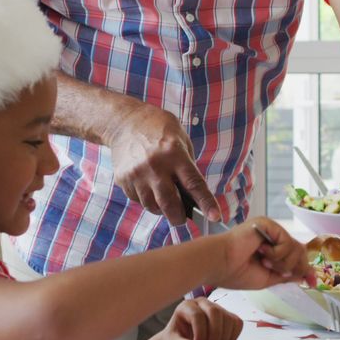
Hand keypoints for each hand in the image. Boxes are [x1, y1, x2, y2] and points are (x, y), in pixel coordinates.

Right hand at [106, 103, 219, 224]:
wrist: (124, 121)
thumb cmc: (157, 128)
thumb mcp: (180, 139)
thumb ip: (187, 165)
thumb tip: (194, 195)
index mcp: (173, 153)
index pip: (194, 184)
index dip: (206, 203)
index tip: (215, 217)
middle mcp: (155, 165)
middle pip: (170, 204)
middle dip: (179, 217)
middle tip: (183, 217)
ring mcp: (136, 174)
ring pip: (152, 206)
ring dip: (161, 209)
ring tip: (165, 200)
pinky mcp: (123, 179)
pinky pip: (138, 200)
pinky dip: (147, 200)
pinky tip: (149, 189)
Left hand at [155, 298, 243, 339]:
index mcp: (186, 307)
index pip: (197, 316)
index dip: (200, 334)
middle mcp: (202, 304)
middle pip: (215, 313)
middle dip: (215, 336)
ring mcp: (217, 308)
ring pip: (228, 319)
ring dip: (224, 339)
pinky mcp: (227, 317)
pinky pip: (236, 324)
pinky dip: (232, 338)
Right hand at [213, 217, 314, 289]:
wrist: (220, 265)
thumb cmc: (236, 273)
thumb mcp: (268, 278)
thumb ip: (286, 275)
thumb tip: (303, 275)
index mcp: (271, 249)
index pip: (296, 256)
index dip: (306, 269)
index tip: (313, 283)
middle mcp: (272, 238)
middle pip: (300, 251)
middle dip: (296, 267)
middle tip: (281, 273)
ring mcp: (270, 230)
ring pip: (295, 248)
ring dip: (283, 263)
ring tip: (265, 263)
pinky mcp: (267, 224)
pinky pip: (286, 241)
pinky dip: (277, 253)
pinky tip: (262, 253)